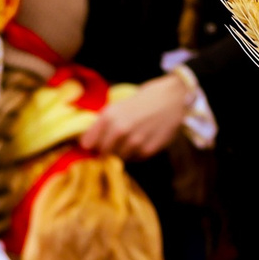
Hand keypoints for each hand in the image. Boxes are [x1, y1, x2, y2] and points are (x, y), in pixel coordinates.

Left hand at [81, 72, 195, 158]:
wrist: (171, 99)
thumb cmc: (142, 101)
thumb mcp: (117, 106)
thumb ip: (103, 124)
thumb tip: (87, 142)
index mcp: (108, 116)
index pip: (87, 143)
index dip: (89, 145)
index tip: (92, 145)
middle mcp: (120, 130)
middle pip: (102, 153)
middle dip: (105, 150)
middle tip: (112, 145)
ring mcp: (134, 142)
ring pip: (118, 158)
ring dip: (120, 153)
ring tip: (128, 142)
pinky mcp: (147, 150)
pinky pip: (133, 159)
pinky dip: (134, 154)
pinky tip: (140, 142)